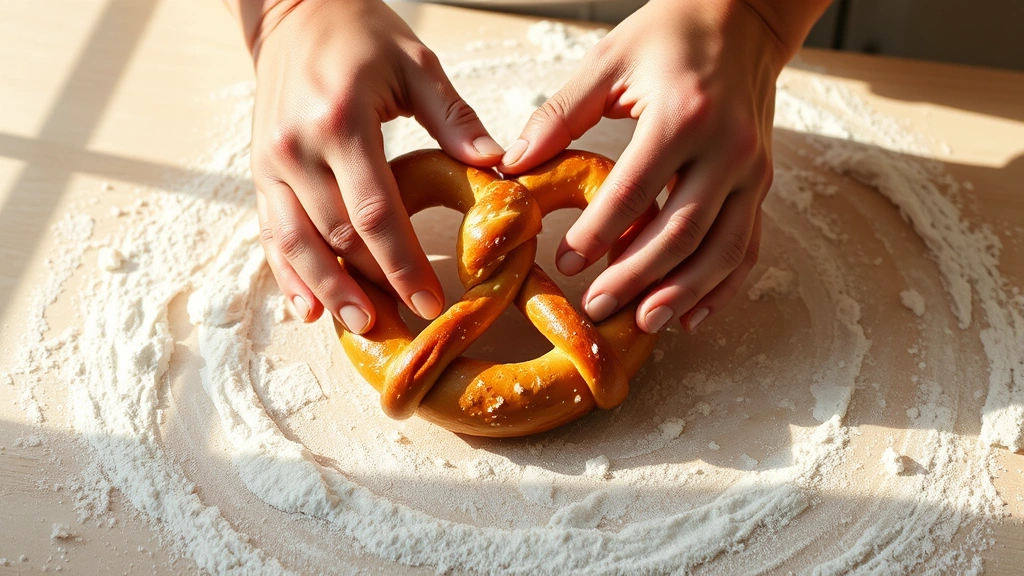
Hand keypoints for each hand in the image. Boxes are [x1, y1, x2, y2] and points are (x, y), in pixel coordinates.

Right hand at [245, 0, 504, 330]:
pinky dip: (288, 274)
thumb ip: (454, 117)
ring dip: (328, 291)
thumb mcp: (416, 64)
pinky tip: (308, 309)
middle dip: (372, 287)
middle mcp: (296, 149)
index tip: (430, 301)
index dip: (403, 264)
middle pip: (336, 236)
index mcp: (341, 122)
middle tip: (403, 326)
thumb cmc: (362, 35)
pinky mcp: (259, 172)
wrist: (295, 10)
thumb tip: (496, 164)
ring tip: (362, 325)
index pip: (375, 212)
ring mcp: (270, 164)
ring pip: (296, 244)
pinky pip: (270, 233)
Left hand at [500, 0, 827, 333]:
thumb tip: (514, 161)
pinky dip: (722, 286)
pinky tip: (692, 314)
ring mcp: (752, 170)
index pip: (635, 190)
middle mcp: (727, 148)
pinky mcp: (761, 184)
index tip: (566, 264)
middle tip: (597, 307)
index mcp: (683, 116)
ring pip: (722, 249)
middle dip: (636, 277)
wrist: (743, 18)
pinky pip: (747, 246)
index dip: (599, 233)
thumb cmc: (669, 35)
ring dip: (683, 293)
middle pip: (681, 232)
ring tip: (644, 323)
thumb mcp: (609, 60)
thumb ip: (561, 113)